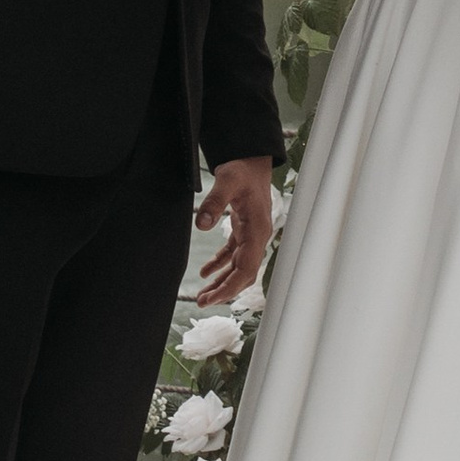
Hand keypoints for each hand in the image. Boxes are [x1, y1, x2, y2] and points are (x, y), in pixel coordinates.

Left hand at [194, 155, 272, 307]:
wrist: (251, 159)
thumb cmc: (243, 168)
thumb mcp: (228, 180)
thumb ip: (214, 201)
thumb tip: (201, 224)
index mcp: (258, 229)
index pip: (247, 268)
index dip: (231, 286)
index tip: (213, 298)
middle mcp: (258, 236)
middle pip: (244, 273)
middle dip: (225, 290)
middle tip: (203, 302)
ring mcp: (251, 234)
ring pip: (239, 267)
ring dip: (222, 282)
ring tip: (203, 296)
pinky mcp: (243, 230)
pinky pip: (233, 255)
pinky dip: (220, 265)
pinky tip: (205, 273)